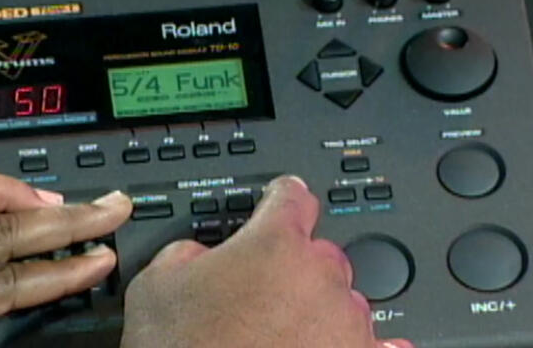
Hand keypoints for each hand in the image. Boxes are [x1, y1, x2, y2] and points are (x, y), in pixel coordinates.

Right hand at [121, 176, 412, 347]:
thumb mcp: (154, 285)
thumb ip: (186, 250)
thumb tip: (197, 253)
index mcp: (274, 243)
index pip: (292, 198)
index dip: (282, 198)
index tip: (283, 201)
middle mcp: (321, 275)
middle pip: (319, 253)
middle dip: (293, 267)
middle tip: (259, 295)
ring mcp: (346, 322)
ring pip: (343, 298)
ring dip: (318, 308)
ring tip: (279, 336)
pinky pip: (378, 344)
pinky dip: (362, 343)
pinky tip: (343, 343)